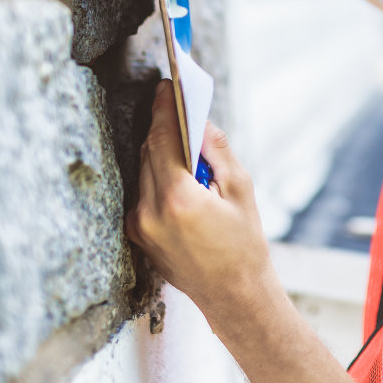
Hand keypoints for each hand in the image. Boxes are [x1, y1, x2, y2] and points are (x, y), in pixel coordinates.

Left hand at [126, 81, 276, 323]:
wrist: (233, 296)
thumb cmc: (244, 246)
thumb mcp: (241, 190)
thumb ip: (216, 151)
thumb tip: (199, 121)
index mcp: (177, 198)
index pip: (163, 138)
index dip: (165, 108)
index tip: (167, 86)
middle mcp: (150, 211)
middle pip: (149, 150)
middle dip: (163, 127)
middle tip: (178, 106)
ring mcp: (140, 226)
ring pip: (144, 170)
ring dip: (161, 152)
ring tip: (183, 142)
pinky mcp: (138, 235)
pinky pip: (143, 192)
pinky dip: (158, 177)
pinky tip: (179, 176)